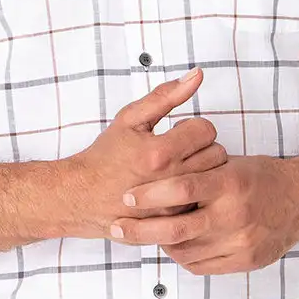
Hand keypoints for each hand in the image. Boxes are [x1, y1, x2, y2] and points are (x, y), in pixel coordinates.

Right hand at [64, 68, 227, 240]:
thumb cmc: (105, 157)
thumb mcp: (130, 119)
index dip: (194, 127)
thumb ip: (165, 96)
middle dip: (201, 147)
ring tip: (179, 168)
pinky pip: (203, 202)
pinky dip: (195, 193)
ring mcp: (173, 205)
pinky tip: (176, 188)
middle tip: (180, 149)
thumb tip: (197, 75)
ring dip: (202, 170)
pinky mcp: (173, 222)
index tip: (180, 132)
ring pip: (213, 180)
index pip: (206, 130)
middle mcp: (169, 180)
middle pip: (216, 154)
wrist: (81, 196)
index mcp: (159, 152)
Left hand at [110, 153, 298, 275]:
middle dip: (140, 230)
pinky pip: (201, 266)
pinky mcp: (244, 261)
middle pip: (176, 228)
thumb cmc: (260, 177)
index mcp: (230, 182)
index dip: (150, 194)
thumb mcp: (230, 163)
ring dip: (161, 243)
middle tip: (116, 227)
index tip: (127, 197)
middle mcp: (235, 214)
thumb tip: (155, 176)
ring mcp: (240, 242)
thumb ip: (197, 172)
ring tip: (146, 234)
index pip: (181, 188)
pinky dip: (182, 256)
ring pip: (185, 251)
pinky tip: (175, 245)